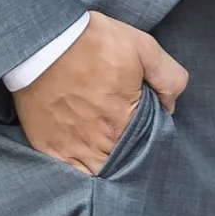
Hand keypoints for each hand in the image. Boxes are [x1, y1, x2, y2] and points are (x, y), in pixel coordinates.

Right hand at [14, 12, 188, 174]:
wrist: (43, 40)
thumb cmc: (92, 42)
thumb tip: (171, 105)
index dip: (151, 138)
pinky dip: (82, 173)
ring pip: (100, 173)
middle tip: (129, 139)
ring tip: (111, 152)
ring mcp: (73, 148)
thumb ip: (169, 76)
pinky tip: (88, 164)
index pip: (149, 145)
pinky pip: (71, 175)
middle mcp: (101, 141)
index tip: (147, 127)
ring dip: (109, 167)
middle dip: (131, 155)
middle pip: (125, 163)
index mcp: (126, 120)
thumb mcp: (142, 46)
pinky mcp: (50, 148)